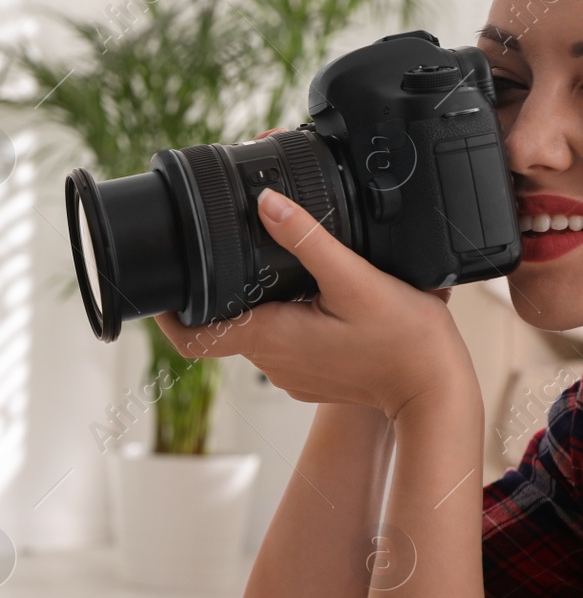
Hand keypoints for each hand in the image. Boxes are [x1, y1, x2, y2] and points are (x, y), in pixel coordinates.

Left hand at [153, 186, 473, 421]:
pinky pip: (282, 342)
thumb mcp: (356, 280)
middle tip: (228, 248)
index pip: (190, 336)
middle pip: (223, 321)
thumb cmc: (405, 342)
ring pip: (254, 329)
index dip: (167, 313)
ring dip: (257, 300)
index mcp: (267, 336)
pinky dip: (285, 317)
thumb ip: (308, 240)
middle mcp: (269, 360)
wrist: (437, 393)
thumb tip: (266, 203)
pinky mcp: (309, 376)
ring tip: (276, 264)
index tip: (161, 284)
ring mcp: (288, 371)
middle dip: (221, 287)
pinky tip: (311, 295)